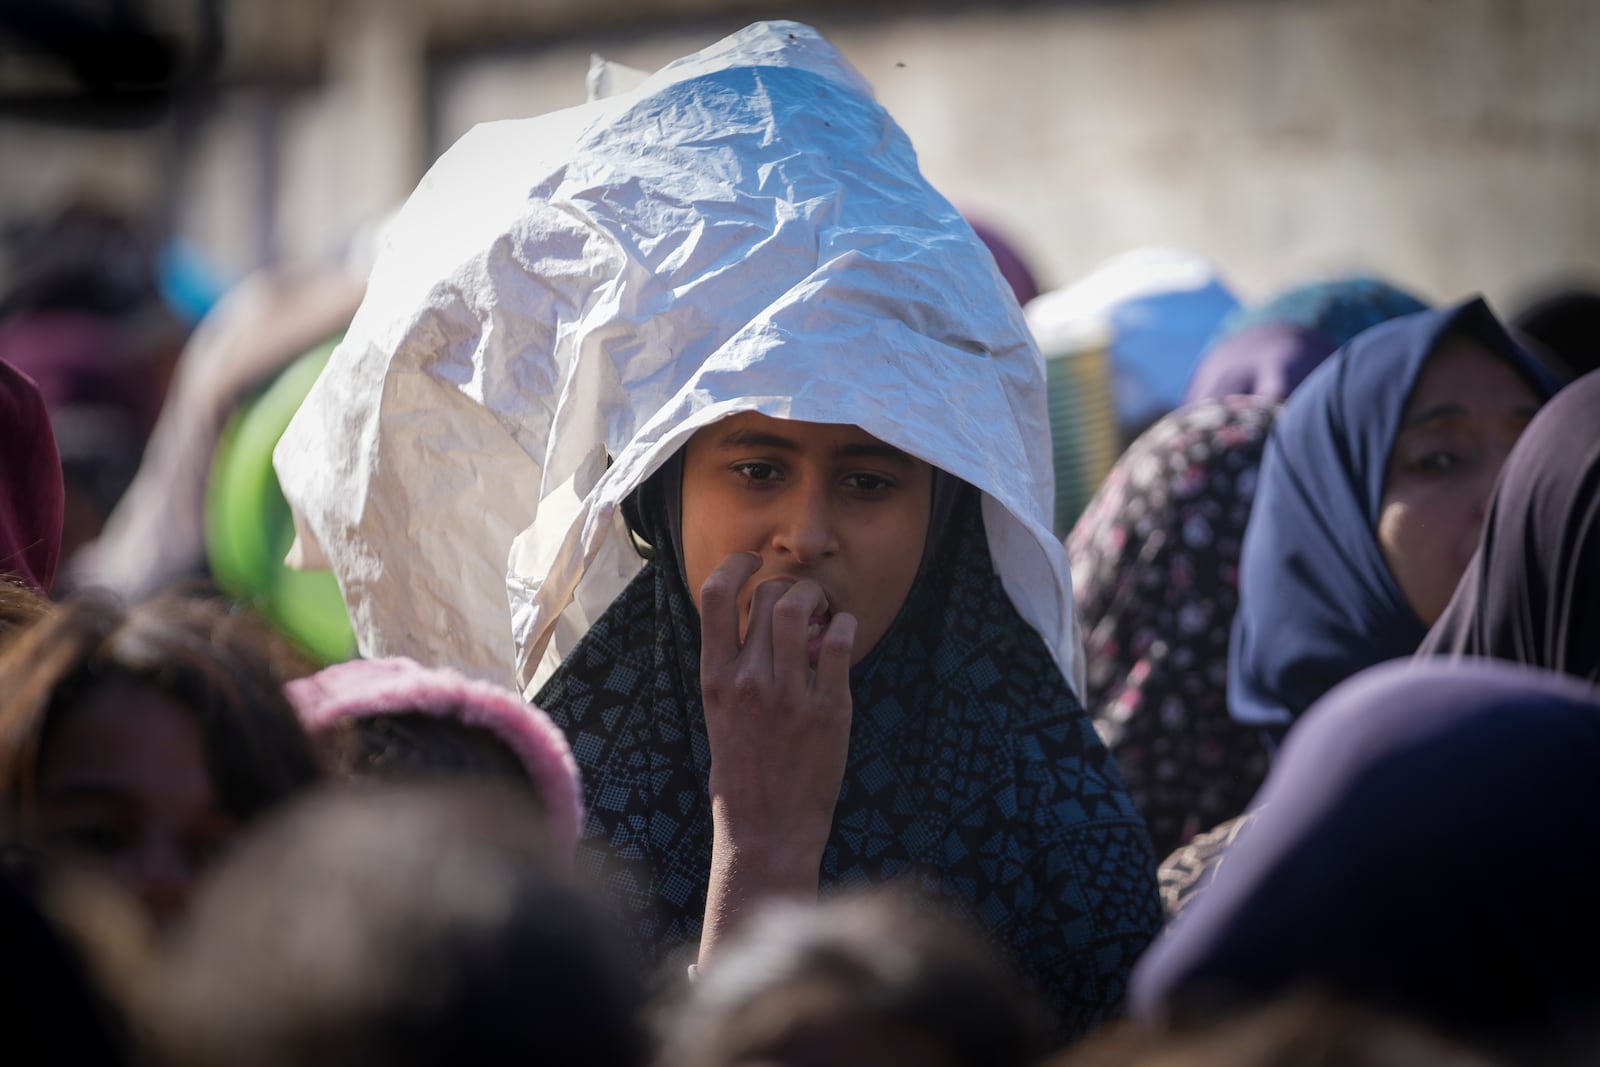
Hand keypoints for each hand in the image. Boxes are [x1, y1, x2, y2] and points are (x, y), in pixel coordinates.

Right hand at [696, 551, 855, 962]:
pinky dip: (846, 626)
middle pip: (769, 597)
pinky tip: (844, 634)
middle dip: (790, 586)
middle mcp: (749, 680)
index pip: (715, 597)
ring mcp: (789, 694)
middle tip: (803, 599)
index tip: (752, 561)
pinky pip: (840, 643)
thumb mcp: (721, 716)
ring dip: (819, 598)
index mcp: (716, 679)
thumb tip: (756, 626)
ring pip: (803, 609)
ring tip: (825, 611)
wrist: (766, 832)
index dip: (735, 565)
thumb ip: (734, 670)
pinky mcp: (828, 709)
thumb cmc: (743, 777)